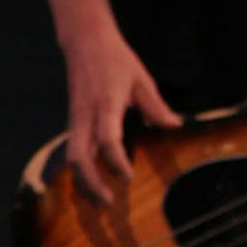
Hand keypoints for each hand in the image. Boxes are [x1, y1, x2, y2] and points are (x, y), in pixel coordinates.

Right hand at [61, 21, 180, 200]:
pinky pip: (73, 153)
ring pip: (72, 159)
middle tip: (109, 203)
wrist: (84, 42)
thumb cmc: (115, 60)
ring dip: (83, 184)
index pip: (106, 138)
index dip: (115, 160)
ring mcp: (76, 121)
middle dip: (91, 183)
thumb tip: (174, 126)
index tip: (128, 177)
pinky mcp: (74, 124)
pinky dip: (81, 173)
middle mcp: (86, 116)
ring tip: (101, 203)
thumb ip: (156, 106)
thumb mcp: (141, 79)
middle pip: (78, 157)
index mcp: (106, 104)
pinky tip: (93, 187)